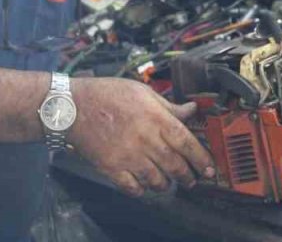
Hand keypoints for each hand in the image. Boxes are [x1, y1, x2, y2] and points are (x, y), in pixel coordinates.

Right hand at [69, 77, 215, 195]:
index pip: (186, 142)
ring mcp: (127, 155)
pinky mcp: (111, 167)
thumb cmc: (106, 94)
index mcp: (154, 117)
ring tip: (169, 182)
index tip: (209, 168)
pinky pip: (132, 187)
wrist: (71, 107)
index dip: (201, 158)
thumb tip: (191, 110)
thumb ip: (168, 105)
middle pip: (175, 165)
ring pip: (156, 180)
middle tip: (193, 179)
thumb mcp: (142, 91)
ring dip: (166, 184)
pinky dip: (142, 190)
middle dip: (188, 176)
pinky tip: (145, 185)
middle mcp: (144, 138)